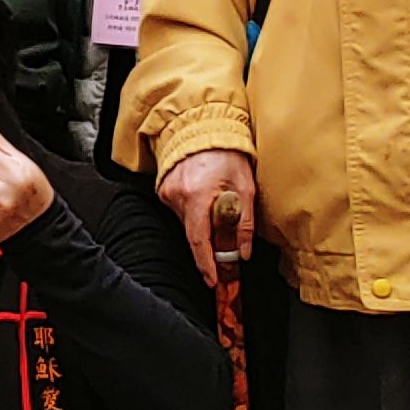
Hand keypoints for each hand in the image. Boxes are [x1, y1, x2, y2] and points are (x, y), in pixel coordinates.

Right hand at [158, 148, 257, 288]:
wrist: (203, 128)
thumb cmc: (227, 154)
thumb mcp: (246, 188)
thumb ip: (244, 222)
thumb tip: (241, 252)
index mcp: (198, 195)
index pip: (199, 239)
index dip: (206, 264)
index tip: (213, 281)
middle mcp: (177, 195)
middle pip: (193, 234)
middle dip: (210, 246)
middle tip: (225, 251)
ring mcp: (167, 192)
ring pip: (188, 223)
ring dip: (204, 226)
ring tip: (218, 211)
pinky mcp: (164, 190)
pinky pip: (181, 212)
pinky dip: (195, 214)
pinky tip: (205, 199)